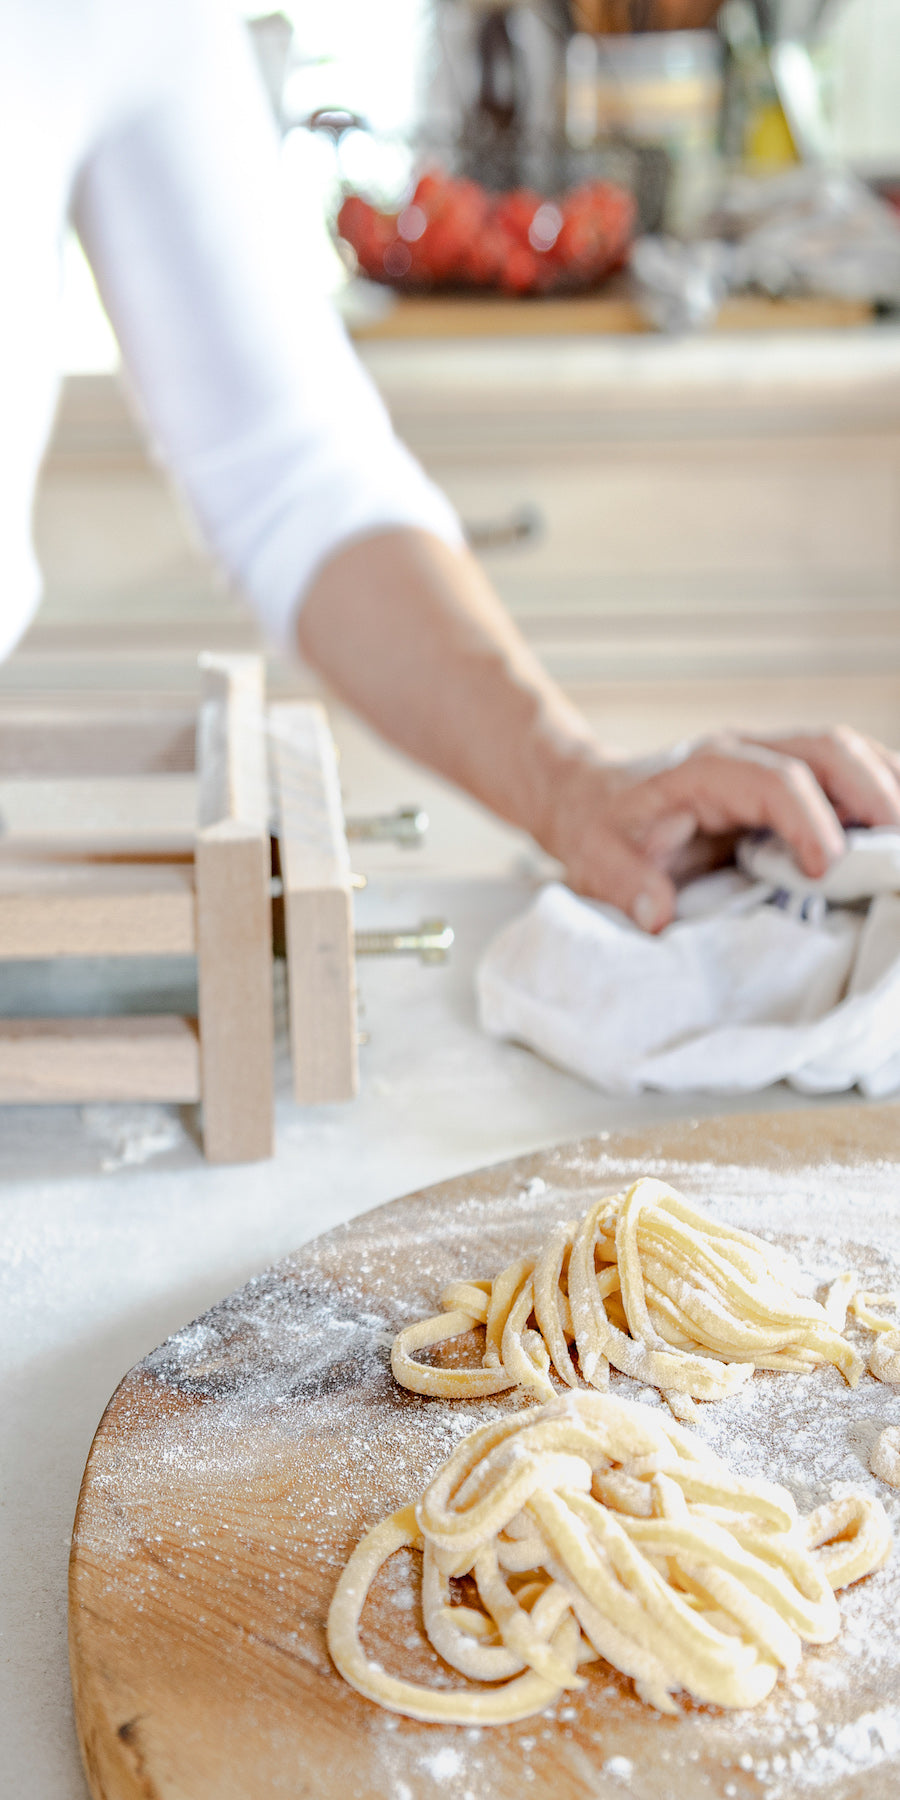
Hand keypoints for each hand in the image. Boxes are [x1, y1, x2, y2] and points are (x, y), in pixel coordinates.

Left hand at [550, 727, 899, 931]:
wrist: (595, 797)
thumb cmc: (601, 829)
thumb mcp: (595, 859)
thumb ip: (624, 884)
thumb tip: (659, 915)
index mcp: (706, 767)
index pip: (776, 779)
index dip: (809, 820)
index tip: (827, 869)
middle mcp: (748, 750)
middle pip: (829, 748)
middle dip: (875, 793)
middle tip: (899, 851)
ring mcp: (773, 757)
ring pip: (849, 753)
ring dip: (888, 789)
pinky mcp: (790, 776)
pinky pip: (849, 772)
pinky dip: (880, 795)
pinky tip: (892, 832)